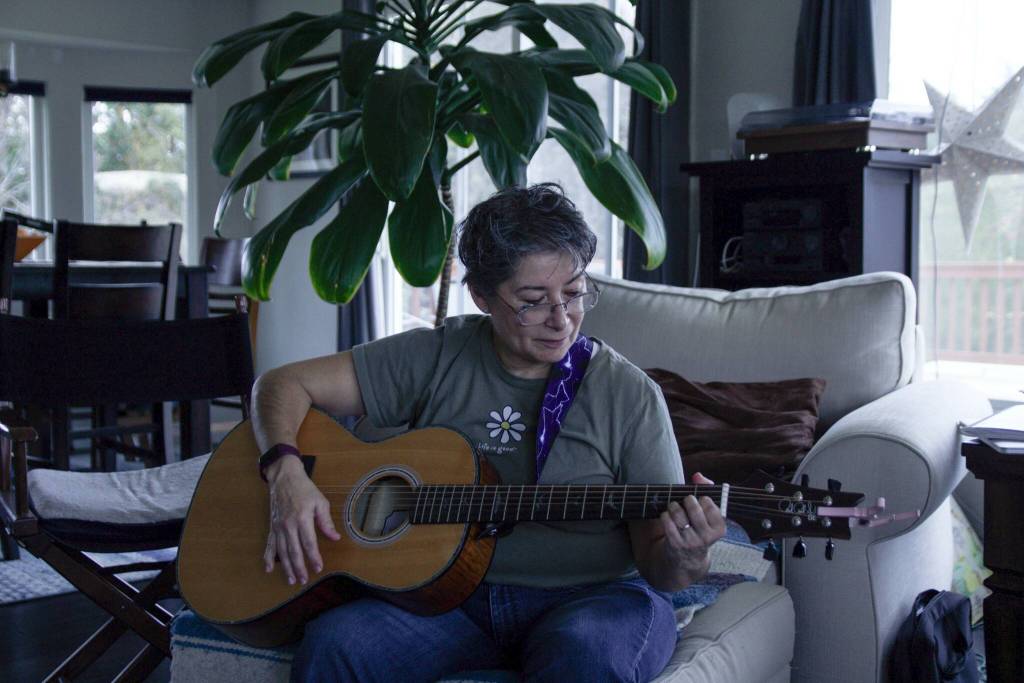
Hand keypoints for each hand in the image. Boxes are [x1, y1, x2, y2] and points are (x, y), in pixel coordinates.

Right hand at [263, 457, 340, 584]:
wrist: (284, 478)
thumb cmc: (304, 489)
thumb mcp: (320, 502)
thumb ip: (326, 521)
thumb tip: (335, 537)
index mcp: (302, 519)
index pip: (309, 543)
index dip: (313, 557)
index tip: (318, 568)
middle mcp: (288, 525)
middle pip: (294, 551)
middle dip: (299, 567)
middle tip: (304, 580)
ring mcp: (278, 527)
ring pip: (282, 551)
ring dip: (286, 567)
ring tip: (291, 580)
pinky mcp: (272, 527)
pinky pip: (269, 545)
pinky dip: (268, 557)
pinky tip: (268, 569)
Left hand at [658, 472, 726, 579]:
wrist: (688, 557)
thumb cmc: (699, 527)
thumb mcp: (708, 513)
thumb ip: (706, 490)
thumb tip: (698, 476)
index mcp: (719, 529)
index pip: (709, 505)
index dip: (703, 499)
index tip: (701, 501)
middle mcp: (706, 537)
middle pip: (693, 508)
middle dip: (688, 500)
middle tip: (687, 501)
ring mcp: (690, 542)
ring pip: (678, 514)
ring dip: (674, 506)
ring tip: (675, 507)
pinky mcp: (675, 544)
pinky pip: (667, 522)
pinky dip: (665, 515)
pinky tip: (668, 516)